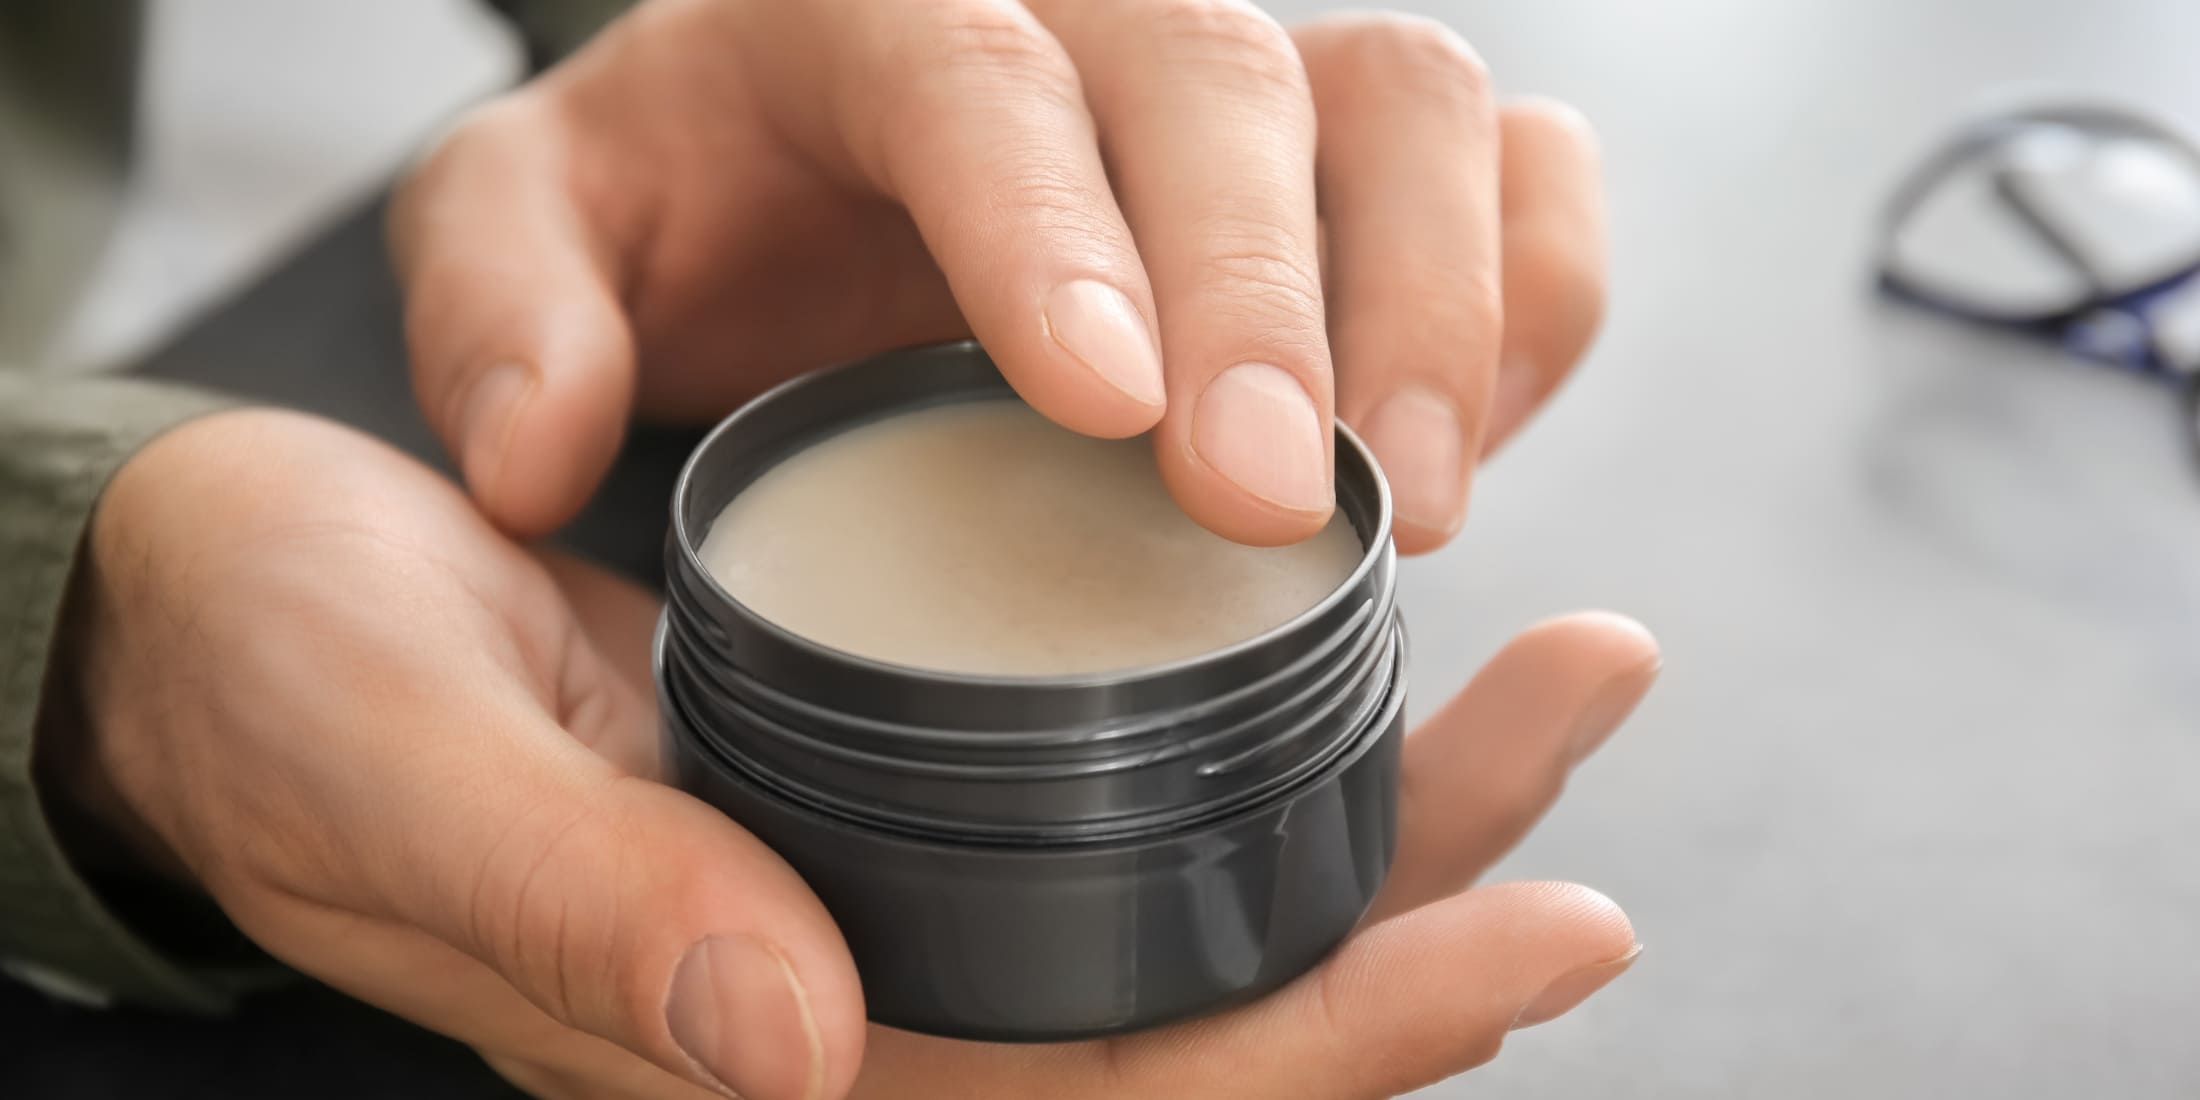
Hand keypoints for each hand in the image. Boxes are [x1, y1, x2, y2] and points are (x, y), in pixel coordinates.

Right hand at [56, 410, 1654, 1099]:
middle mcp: (852, 1011)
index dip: (1333, 1050)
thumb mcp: (408, 780)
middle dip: (1422, 924)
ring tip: (1548, 678)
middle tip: (1593, 756)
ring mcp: (878, 920)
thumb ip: (588, 909)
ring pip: (1183, 922)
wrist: (241, 630)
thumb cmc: (290, 701)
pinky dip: (1257, 740)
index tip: (1533, 930)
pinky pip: (1117, 819)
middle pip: (1199, 1032)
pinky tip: (1359, 655)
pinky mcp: (882, 809)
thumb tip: (791, 1040)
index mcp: (755, 1054)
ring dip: (1385, 815)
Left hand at [393, 0, 1604, 552]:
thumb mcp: (534, 231)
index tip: (1112, 411)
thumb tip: (538, 448)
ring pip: (1412, 105)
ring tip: (1399, 512)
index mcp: (868, 5)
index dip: (1058, 230)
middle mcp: (1082, 13)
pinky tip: (1464, 444)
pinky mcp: (1349, 161)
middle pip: (1230, 77)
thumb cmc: (691, 202)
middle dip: (1270, 294)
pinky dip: (1530, 298)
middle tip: (1266, 504)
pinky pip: (1513, 174)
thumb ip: (501, 305)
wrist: (806, 172)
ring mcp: (1241, 77)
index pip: (978, 72)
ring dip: (1436, 307)